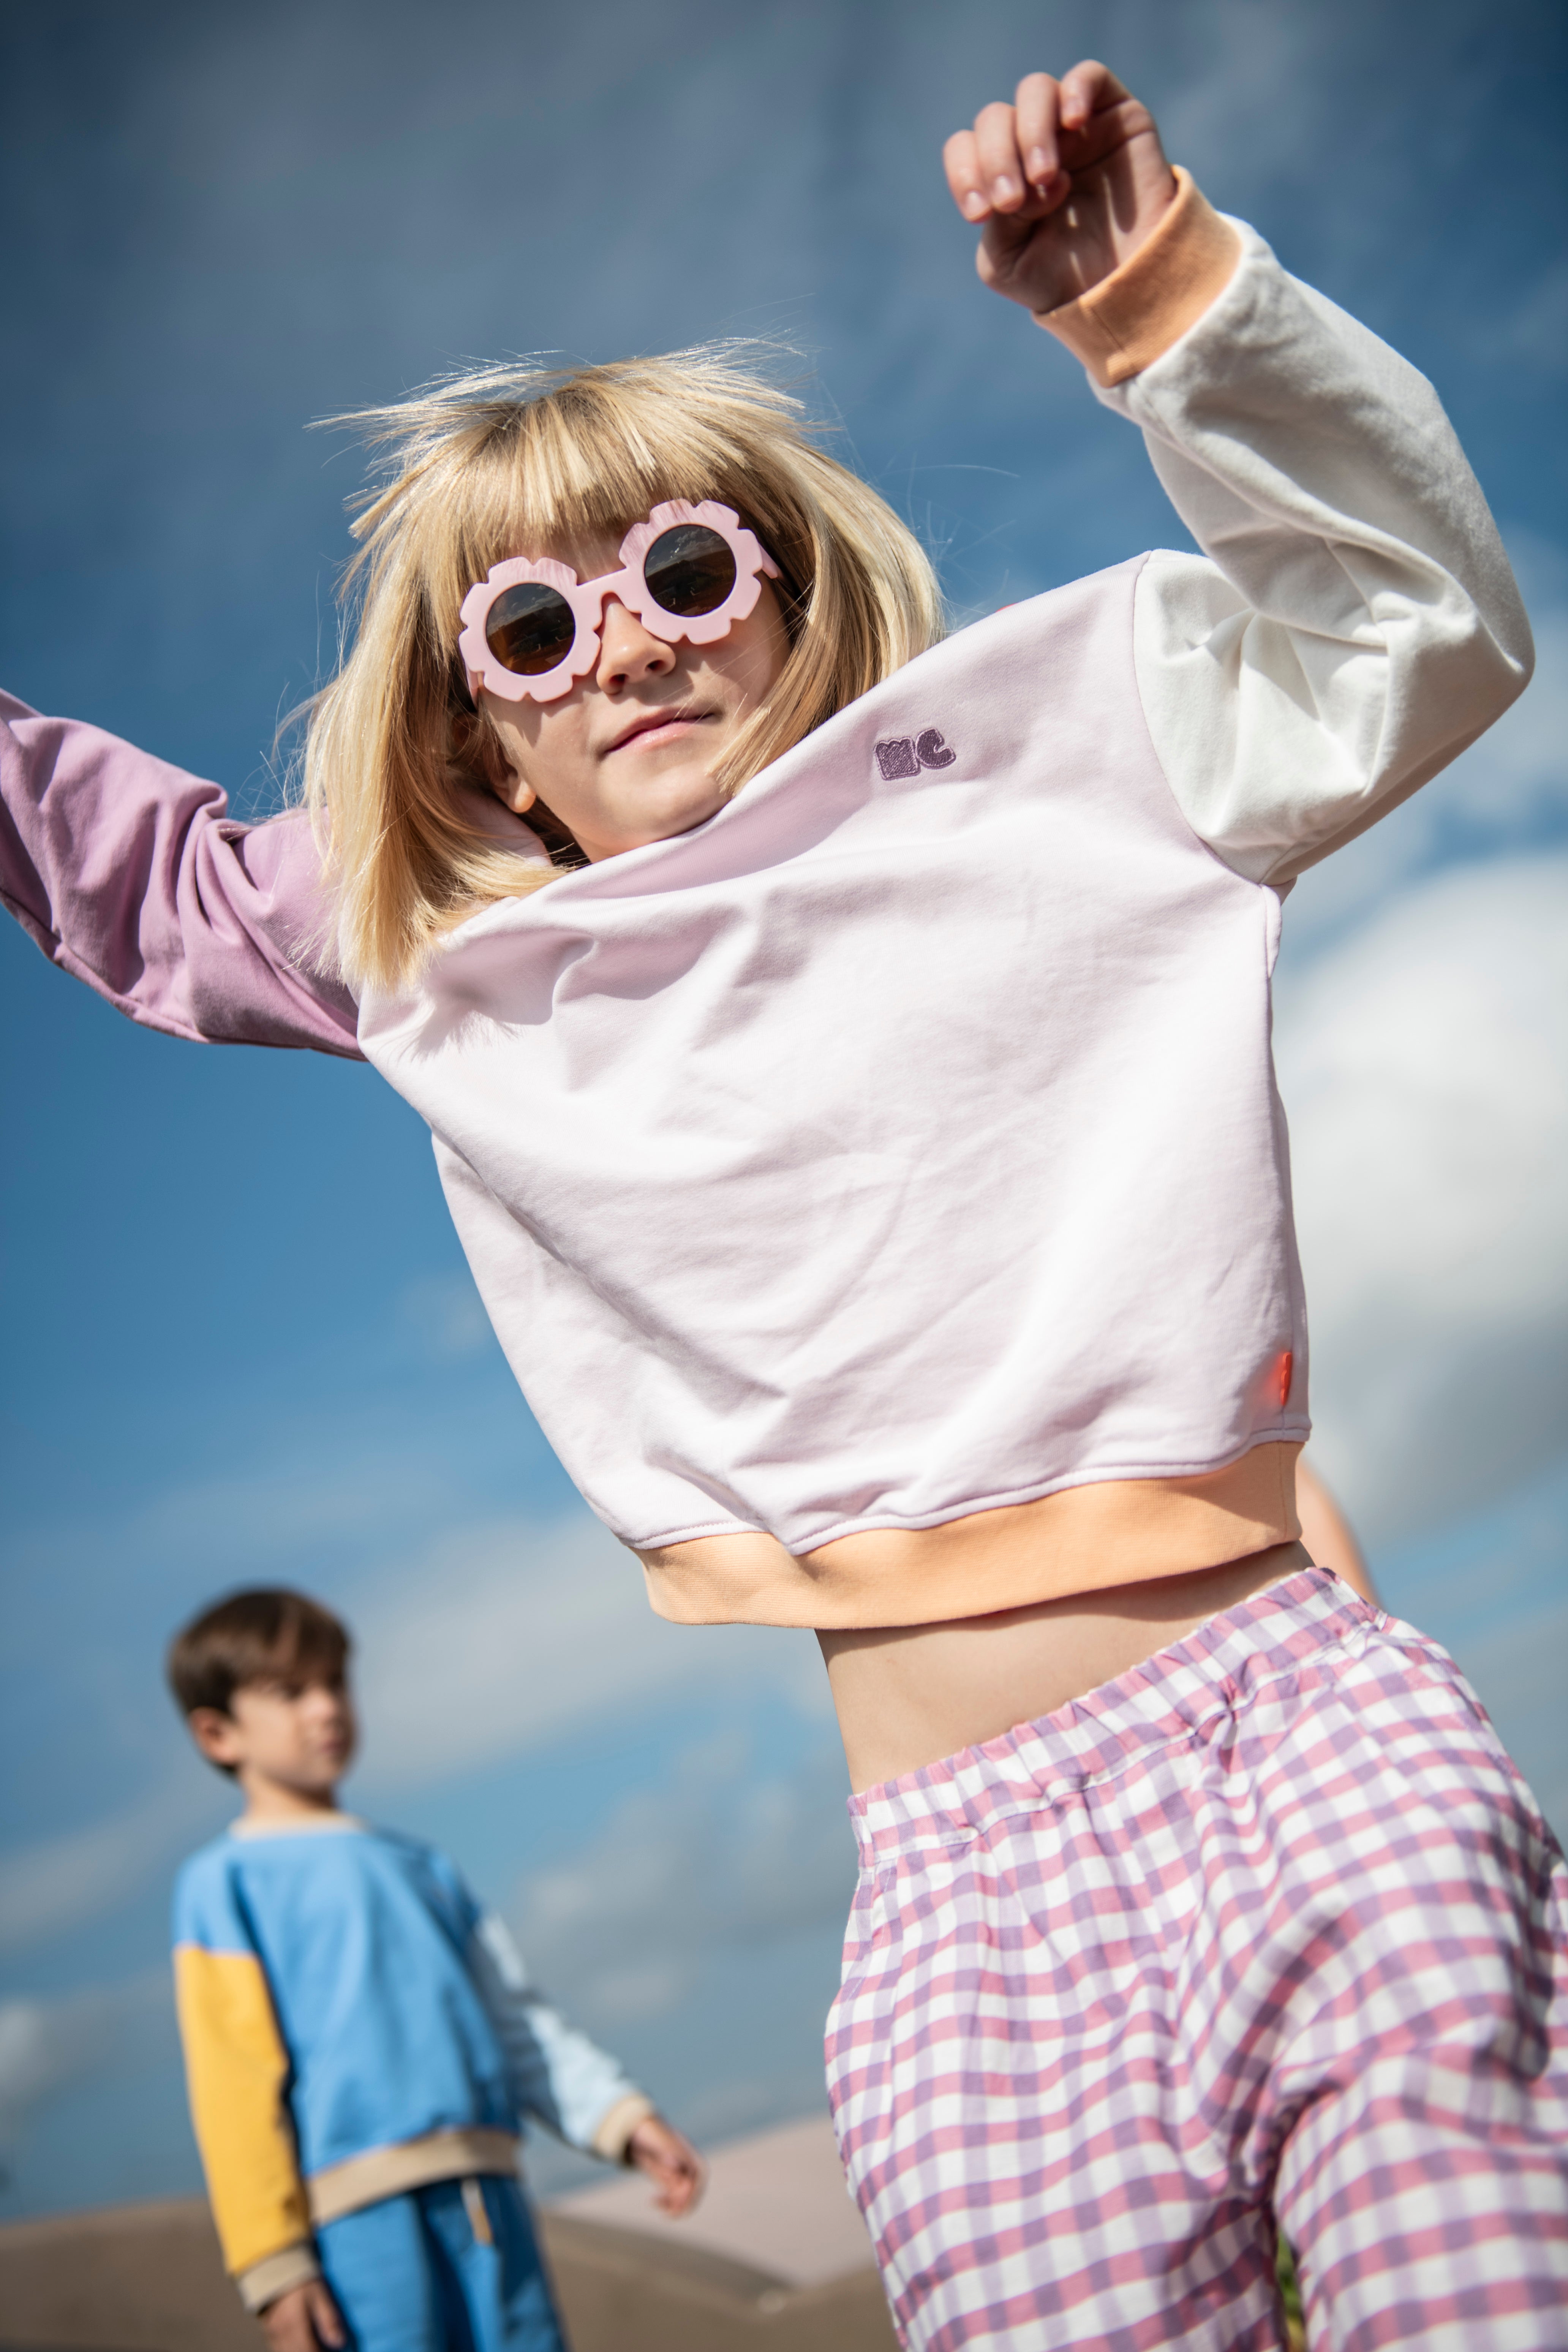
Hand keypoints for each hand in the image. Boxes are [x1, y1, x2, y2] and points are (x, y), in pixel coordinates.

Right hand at [260, 2279, 346, 2350]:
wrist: (276, 2268)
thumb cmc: (302, 2282)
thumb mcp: (320, 2296)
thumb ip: (329, 2320)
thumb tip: (340, 2343)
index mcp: (295, 2325)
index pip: (309, 2351)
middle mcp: (281, 2334)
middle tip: (322, 2348)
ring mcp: (272, 2335)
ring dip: (299, 2351)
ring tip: (312, 2346)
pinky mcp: (268, 2333)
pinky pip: (277, 2350)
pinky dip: (289, 2350)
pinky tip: (300, 2345)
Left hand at [626, 2114, 706, 2216]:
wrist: (633, 2128)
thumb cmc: (648, 2130)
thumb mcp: (657, 2139)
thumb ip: (667, 2151)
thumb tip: (677, 2168)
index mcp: (688, 2153)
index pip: (699, 2176)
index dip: (693, 2190)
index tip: (680, 2197)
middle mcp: (684, 2164)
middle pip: (692, 2190)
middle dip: (683, 2203)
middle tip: (670, 2213)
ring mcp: (675, 2173)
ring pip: (681, 2196)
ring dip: (673, 2205)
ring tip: (659, 2208)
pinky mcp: (665, 2179)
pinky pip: (670, 2195)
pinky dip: (664, 2202)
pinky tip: (652, 2201)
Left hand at [944, 62, 1176, 317]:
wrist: (1125, 286)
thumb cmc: (1062, 278)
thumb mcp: (1007, 263)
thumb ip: (994, 223)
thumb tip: (1019, 184)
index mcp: (1002, 174)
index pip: (965, 147)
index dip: (964, 172)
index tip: (980, 214)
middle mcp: (1032, 143)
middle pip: (994, 117)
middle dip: (997, 159)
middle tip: (1013, 202)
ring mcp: (1073, 127)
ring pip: (1035, 90)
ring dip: (1031, 132)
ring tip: (1045, 177)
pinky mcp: (1115, 114)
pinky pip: (1089, 76)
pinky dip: (1075, 90)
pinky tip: (1073, 123)